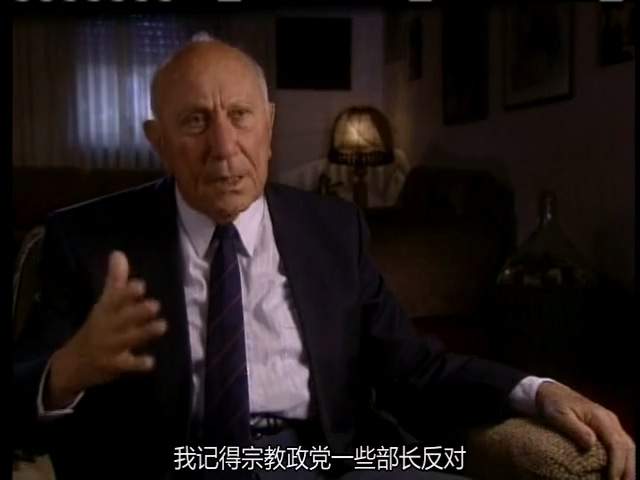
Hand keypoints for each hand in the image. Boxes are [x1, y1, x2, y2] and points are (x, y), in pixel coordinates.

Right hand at [46, 251, 167, 407]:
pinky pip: (128, 365)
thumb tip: (119, 252)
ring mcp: (109, 347)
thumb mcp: (103, 305)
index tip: (140, 285)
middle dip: (137, 312)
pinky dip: (139, 363)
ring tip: (162, 326)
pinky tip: (151, 362)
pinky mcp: (114, 366)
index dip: (126, 293)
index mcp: (104, 311)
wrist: (71, 365)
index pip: (114, 299)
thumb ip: (115, 280)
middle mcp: (106, 327)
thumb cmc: (96, 328)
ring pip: (128, 339)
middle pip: (122, 318)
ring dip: (144, 333)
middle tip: (155, 305)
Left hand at [536, 381, 634, 479]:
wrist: (551, 392)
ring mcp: (611, 424)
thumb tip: (591, 443)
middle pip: (628, 447)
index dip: (617, 464)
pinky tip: (619, 472)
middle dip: (628, 469)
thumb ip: (575, 429)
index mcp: (601, 417)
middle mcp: (610, 420)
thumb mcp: (559, 415)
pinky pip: (621, 446)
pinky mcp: (607, 428)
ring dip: (628, 466)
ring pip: (628, 447)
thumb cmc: (553, 404)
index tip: (612, 479)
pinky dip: (623, 460)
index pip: (616, 444)